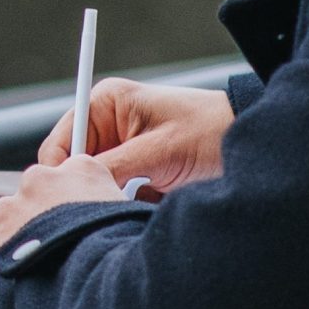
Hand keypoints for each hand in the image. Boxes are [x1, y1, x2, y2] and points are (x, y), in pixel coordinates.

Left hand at [0, 155, 124, 298]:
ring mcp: (8, 214)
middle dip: (29, 225)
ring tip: (18, 277)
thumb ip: (121, 214)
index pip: (64, 178)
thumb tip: (134, 228)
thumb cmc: (132, 257)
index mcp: (82, 172)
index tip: (70, 228)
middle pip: (24, 199)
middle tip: (45, 258)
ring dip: (1, 246)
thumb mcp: (139, 221)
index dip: (64, 207)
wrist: (107, 284)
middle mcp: (40, 183)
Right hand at [38, 78, 234, 196]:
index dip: (60, 175)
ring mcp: (121, 149)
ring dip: (112, 198)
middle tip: (112, 203)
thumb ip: (112, 166)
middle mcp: (107, 124)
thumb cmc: (210, 134)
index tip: (70, 201)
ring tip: (142, 198)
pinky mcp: (136, 172)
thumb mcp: (158, 152)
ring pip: (95, 186)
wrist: (250, 145)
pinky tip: (154, 200)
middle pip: (74, 169)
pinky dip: (129, 204)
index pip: (58, 145)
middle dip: (91, 189)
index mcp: (104, 104)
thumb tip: (73, 186)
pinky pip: (115, 196)